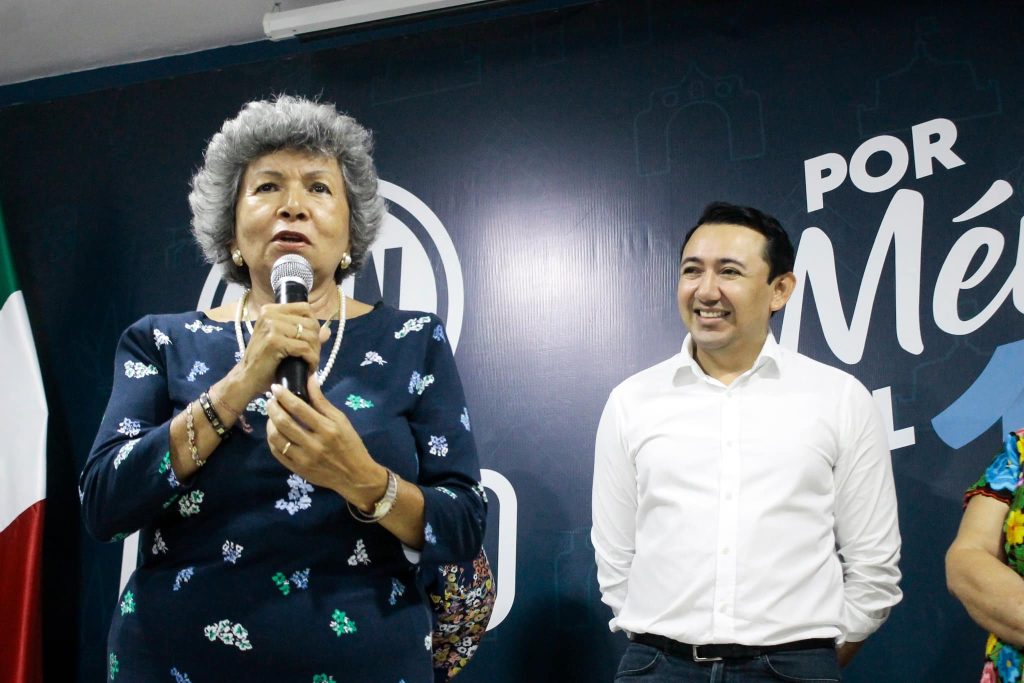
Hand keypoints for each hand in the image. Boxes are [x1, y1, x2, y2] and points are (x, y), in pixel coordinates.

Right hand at [234, 302, 330, 399]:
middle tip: (312, 356)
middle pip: (310, 322)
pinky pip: (304, 348)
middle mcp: (270, 314)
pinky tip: (309, 368)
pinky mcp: (274, 341)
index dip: (314, 325)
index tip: (312, 341)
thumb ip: (305, 335)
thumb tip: (327, 330)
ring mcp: (271, 326)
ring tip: (311, 363)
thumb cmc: (265, 361)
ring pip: (310, 335)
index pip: (305, 308)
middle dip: (316, 342)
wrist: (247, 378)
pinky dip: (312, 360)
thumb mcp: (284, 343)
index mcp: (271, 310)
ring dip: (315, 352)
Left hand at [265, 374, 386, 507]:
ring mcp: (303, 459)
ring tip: (272, 416)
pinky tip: (275, 432)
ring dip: (270, 424)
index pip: (299, 408)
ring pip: (276, 438)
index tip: (275, 387)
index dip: (284, 396)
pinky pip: (277, 453)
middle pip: (284, 422)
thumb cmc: (350, 444)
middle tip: (270, 401)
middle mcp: (313, 444)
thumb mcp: (341, 420)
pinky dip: (272, 440)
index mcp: (326, 429)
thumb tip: (310, 378)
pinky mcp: (297, 469)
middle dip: (272, 408)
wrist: (355, 475)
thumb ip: (322, 401)